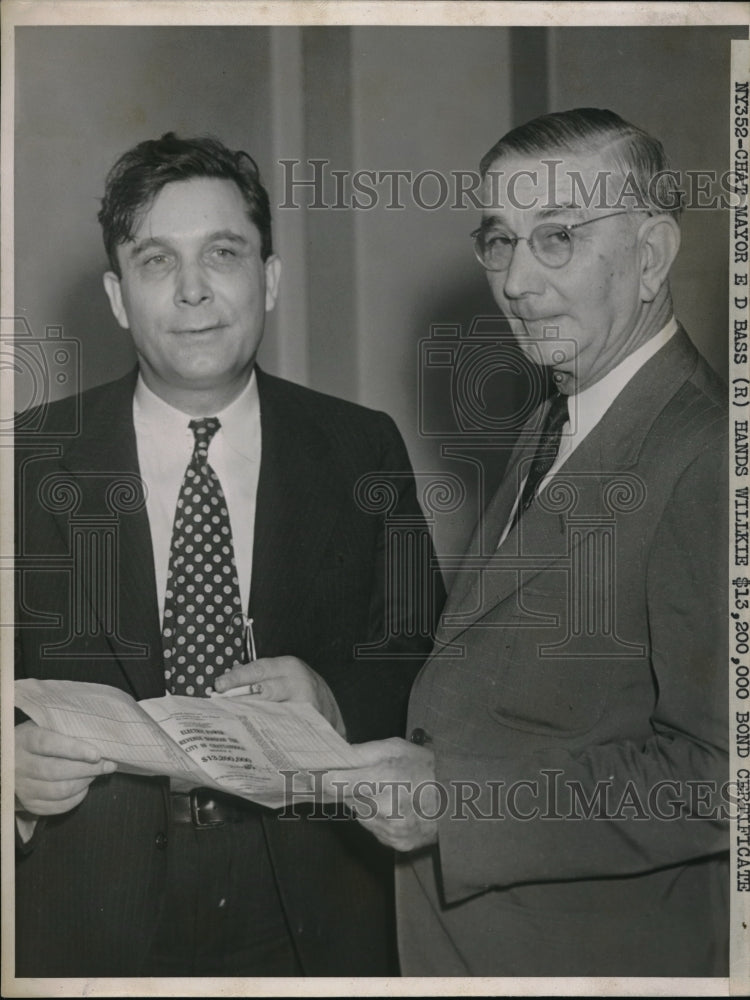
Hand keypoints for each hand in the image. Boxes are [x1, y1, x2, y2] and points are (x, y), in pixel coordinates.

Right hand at [15, 720, 116, 816]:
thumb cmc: (35, 740)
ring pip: (59, 791)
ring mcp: (23, 787)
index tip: (97, 754)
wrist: (9, 760)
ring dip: (84, 783)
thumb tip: (99, 738)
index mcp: (25, 740)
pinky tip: (84, 787)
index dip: (75, 750)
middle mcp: (20, 766)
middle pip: (57, 771)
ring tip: (96, 774)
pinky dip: (76, 798)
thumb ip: (64, 731)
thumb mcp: (43, 727)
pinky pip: (57, 807)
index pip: (49, 744)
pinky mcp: (29, 804)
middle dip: (88, 769)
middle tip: (108, 765)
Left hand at [214, 656, 346, 737]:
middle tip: (219, 707)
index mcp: (289, 667)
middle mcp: (299, 684)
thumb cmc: (299, 689)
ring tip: (230, 722)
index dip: (237, 678)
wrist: (329, 710)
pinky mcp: (309, 727)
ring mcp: (306, 707)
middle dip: (239, 700)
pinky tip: (251, 737)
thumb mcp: (283, 675)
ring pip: (272, 712)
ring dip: (249, 718)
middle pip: (264, 691)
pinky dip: (266, 733)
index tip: (218, 686)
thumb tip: (228, 682)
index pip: (259, 669)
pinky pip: (283, 730)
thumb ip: (259, 676)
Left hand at [321, 737, 438, 851]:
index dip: (320, 778)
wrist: (457, 800)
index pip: (333, 783)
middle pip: (346, 799)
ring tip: (387, 792)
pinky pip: (376, 829)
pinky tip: (396, 808)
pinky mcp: (395, 843)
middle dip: (351, 788)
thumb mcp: (396, 748)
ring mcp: (388, 829)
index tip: (310, 775)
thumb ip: (363, 752)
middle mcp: (381, 808)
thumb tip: (335, 756)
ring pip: (361, 815)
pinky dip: (380, 819)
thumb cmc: (425, 767)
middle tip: (367, 778)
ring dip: (366, 804)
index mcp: (379, 779)